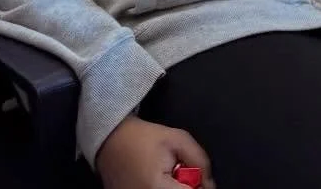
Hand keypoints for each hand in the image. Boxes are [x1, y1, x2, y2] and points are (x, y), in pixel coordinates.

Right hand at [96, 117, 212, 188]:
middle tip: (183, 175)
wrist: (110, 140)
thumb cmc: (144, 137)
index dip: (199, 188)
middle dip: (187, 188)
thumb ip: (200, 161)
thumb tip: (210, 184)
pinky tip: (159, 182)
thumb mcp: (179, 140)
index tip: (198, 178)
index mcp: (157, 188)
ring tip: (168, 177)